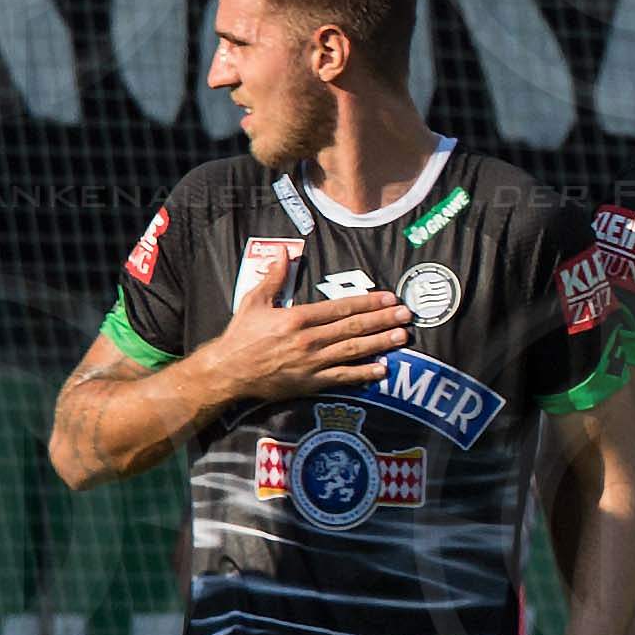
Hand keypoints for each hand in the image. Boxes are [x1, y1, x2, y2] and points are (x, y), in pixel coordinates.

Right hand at [201, 238, 409, 396]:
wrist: (228, 371)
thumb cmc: (241, 335)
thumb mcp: (254, 300)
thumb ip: (274, 276)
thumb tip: (285, 251)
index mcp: (298, 318)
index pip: (341, 308)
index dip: (368, 302)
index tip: (388, 297)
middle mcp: (309, 340)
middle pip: (353, 328)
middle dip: (383, 320)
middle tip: (406, 315)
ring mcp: (312, 363)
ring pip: (353, 350)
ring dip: (380, 344)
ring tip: (402, 337)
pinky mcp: (310, 383)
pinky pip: (342, 378)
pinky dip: (363, 374)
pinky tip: (383, 369)